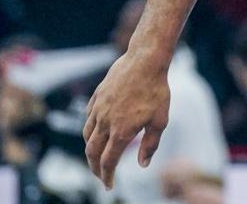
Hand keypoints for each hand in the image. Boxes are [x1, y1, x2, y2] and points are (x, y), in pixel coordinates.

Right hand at [83, 51, 170, 189]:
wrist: (145, 60)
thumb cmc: (156, 90)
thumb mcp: (160, 120)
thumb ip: (150, 144)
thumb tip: (142, 164)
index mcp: (121, 131)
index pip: (108, 162)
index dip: (107, 176)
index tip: (109, 185)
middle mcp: (105, 122)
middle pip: (91, 152)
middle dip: (94, 168)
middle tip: (100, 175)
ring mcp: (98, 108)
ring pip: (87, 135)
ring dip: (90, 149)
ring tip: (98, 155)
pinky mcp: (97, 96)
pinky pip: (88, 117)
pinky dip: (90, 129)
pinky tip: (97, 129)